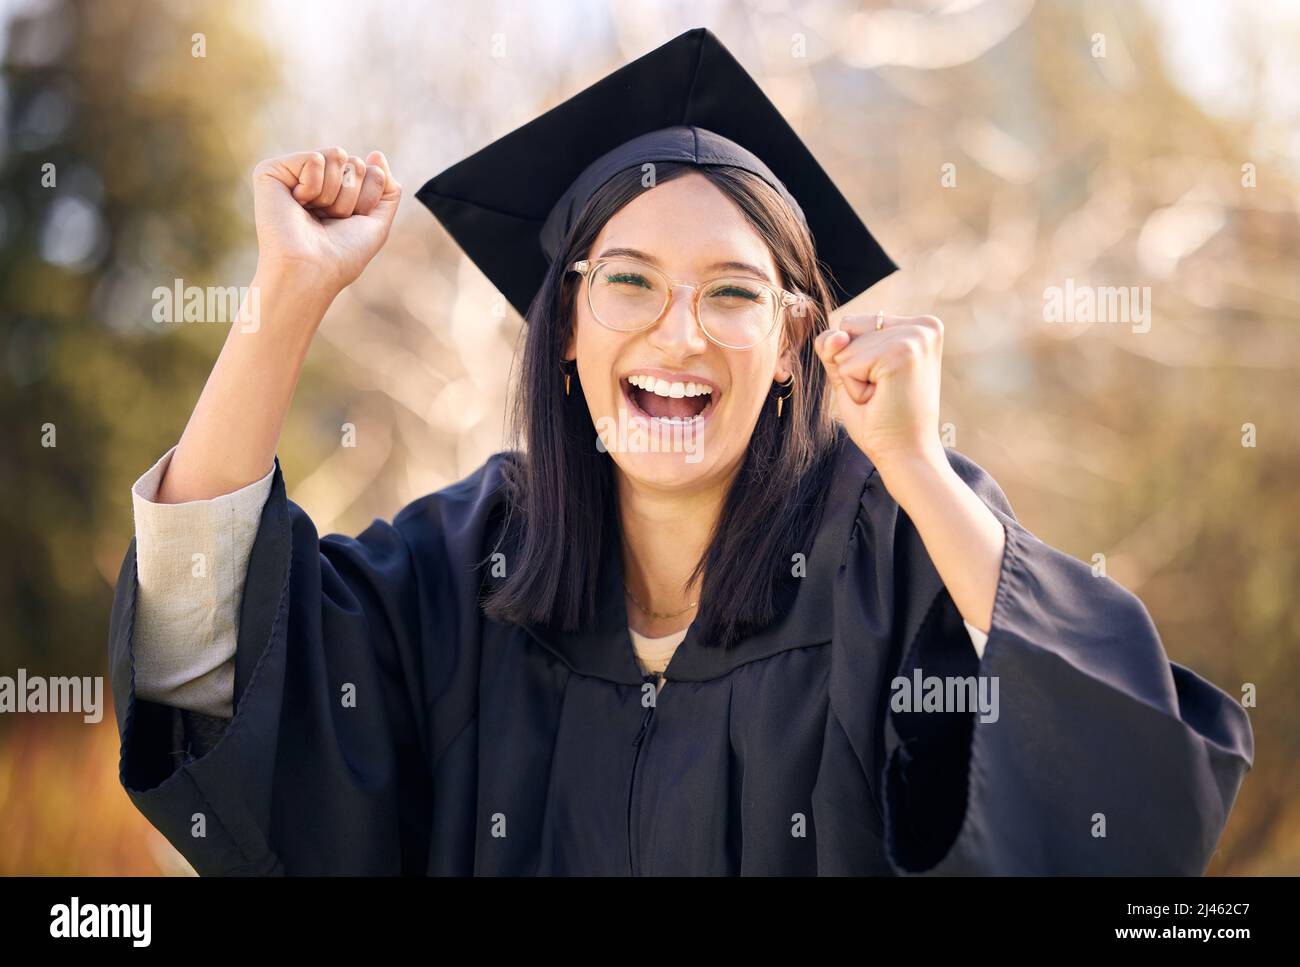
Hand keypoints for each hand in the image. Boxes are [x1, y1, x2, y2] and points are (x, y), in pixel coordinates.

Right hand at [252, 147, 400, 294]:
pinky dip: (313, 185)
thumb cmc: (342, 254)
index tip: (350, 222)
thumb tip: (376, 155)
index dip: (369, 199)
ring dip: (334, 192)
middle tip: (330, 219)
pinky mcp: (272, 170)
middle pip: (356, 163)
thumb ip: (387, 189)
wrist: (312, 269)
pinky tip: (297, 202)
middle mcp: (316, 182)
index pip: (372, 172)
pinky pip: (315, 158)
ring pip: (337, 155)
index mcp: (338, 193)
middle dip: (351, 195)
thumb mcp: (377, 223)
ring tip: (314, 212)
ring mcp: (294, 175)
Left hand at [814, 313, 946, 472]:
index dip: (854, 359)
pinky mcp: (903, 352)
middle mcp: (923, 325)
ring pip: (845, 346)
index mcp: (918, 326)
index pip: (852, 324)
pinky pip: (847, 364)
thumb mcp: (850, 373)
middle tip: (883, 392)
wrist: (904, 454)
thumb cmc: (881, 419)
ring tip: (884, 396)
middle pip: (847, 328)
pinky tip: (881, 400)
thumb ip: (834, 346)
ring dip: (853, 379)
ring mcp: (915, 337)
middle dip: (852, 365)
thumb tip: (837, 335)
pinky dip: (854, 389)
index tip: (884, 383)